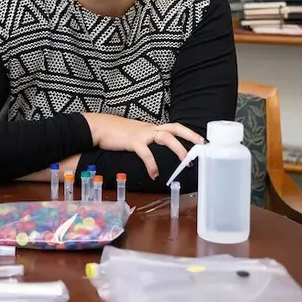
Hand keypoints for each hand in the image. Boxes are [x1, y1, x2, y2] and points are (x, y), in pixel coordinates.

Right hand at [82, 113, 203, 179]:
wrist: (99, 127)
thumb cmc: (116, 133)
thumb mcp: (136, 135)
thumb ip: (147, 140)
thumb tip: (155, 150)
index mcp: (152, 128)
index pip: (175, 128)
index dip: (189, 133)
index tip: (202, 141)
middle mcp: (150, 128)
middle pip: (175, 128)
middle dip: (191, 136)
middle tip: (203, 146)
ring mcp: (142, 134)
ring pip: (166, 137)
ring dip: (178, 149)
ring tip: (186, 162)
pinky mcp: (133, 141)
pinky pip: (146, 153)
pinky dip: (152, 164)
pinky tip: (154, 174)